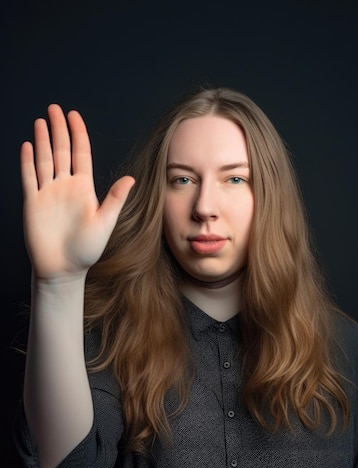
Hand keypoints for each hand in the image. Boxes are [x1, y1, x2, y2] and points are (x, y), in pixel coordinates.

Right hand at [20, 104, 134, 280]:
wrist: (63, 269)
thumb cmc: (86, 250)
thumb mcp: (105, 223)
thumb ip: (114, 199)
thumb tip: (130, 178)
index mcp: (83, 189)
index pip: (80, 154)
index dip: (77, 134)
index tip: (73, 116)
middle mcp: (65, 187)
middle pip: (60, 151)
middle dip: (58, 130)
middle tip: (54, 109)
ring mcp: (48, 193)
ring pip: (43, 160)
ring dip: (41, 140)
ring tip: (41, 121)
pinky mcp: (33, 203)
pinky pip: (29, 178)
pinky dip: (27, 162)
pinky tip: (27, 146)